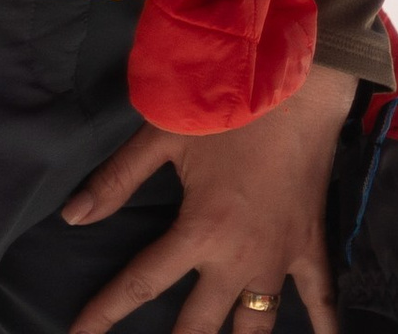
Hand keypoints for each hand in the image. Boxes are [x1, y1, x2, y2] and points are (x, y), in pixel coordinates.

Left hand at [63, 59, 355, 333]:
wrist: (299, 86)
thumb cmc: (228, 106)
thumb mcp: (165, 135)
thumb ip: (117, 179)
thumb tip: (71, 217)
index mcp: (199, 232)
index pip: (141, 283)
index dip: (105, 312)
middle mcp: (237, 260)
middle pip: (199, 325)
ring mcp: (278, 259)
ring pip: (255, 325)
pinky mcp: (310, 248)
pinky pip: (322, 298)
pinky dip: (326, 326)